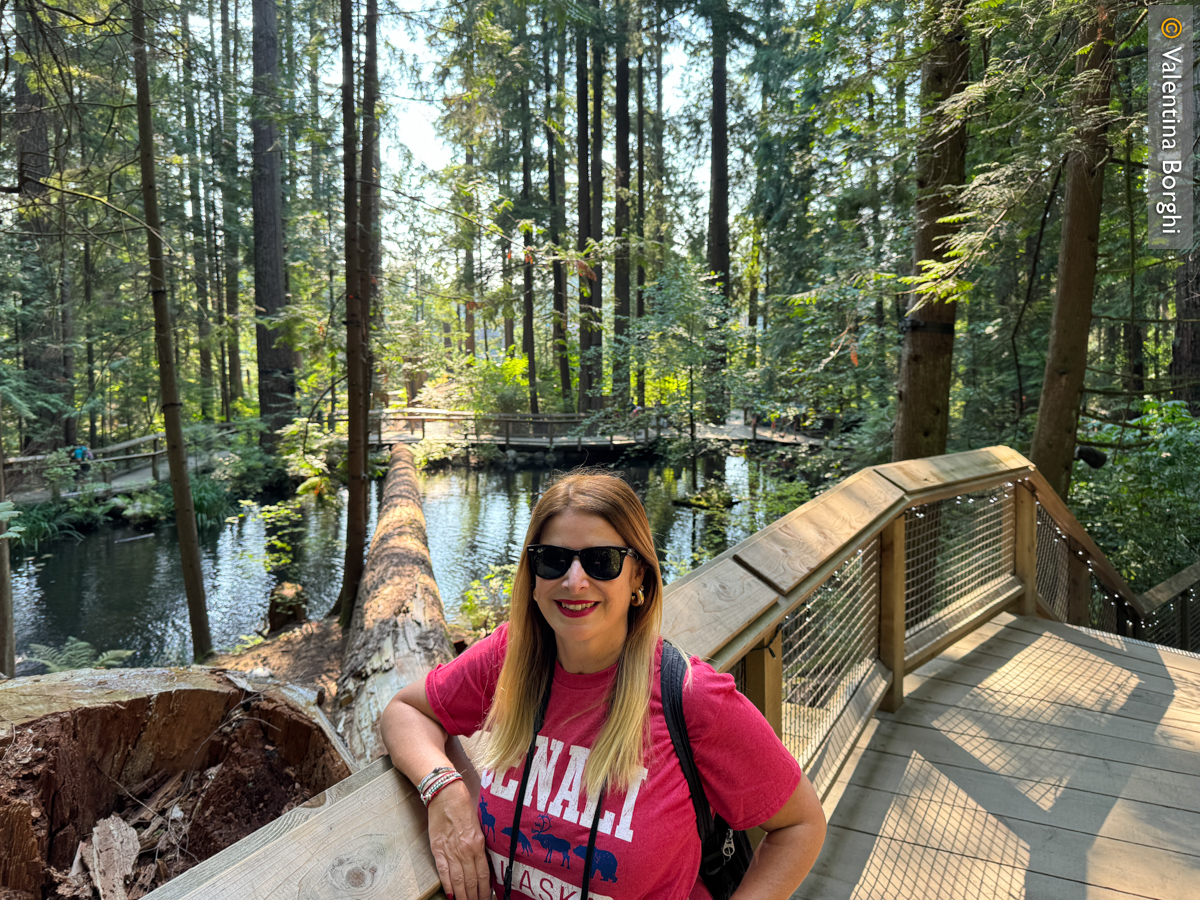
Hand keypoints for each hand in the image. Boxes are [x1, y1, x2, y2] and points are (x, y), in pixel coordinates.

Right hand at [427, 780, 491, 899]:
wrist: (446, 795)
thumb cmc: (464, 807)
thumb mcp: (479, 826)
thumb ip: (480, 845)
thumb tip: (483, 863)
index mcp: (478, 844)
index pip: (483, 874)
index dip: (485, 890)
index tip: (486, 898)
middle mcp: (465, 850)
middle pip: (470, 881)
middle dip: (474, 896)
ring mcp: (451, 851)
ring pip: (458, 880)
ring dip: (462, 895)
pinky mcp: (438, 849)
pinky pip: (443, 871)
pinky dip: (447, 885)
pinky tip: (451, 895)